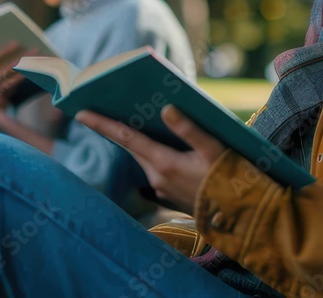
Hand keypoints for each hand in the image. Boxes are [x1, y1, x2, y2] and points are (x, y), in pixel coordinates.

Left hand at [76, 105, 224, 214]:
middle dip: (118, 129)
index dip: (103, 124)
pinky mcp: (169, 196)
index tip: (80, 112)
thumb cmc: (230, 178)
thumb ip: (189, 129)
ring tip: (138, 121)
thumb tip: (166, 108)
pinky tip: (162, 146)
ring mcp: (162, 189)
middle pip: (132, 147)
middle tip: (106, 107)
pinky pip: (154, 170)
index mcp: (164, 163)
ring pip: (144, 158)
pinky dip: (152, 155)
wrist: (241, 216)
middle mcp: (157, 177)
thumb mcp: (214, 149)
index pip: (126, 138)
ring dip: (139, 142)